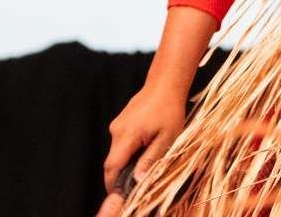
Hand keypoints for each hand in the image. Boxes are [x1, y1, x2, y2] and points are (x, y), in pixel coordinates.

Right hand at [95, 83, 186, 216]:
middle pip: (112, 161)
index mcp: (127, 135)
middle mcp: (117, 130)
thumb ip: (150, 160)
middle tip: (135, 184)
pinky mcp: (120, 123)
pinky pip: (120, 143)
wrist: (165, 85)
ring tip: (144, 164)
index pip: (111, 166)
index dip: (112, 183)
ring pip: (117, 152)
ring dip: (126, 162)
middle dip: (120, 175)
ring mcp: (117, 125)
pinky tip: (144, 149)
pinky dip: (128, 151)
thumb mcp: (166, 138)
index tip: (119, 195)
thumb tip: (138, 180)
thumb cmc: (169, 110)